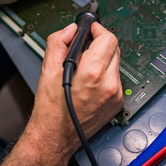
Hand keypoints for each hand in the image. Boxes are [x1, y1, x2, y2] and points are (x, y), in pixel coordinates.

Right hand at [0, 23, 122, 165]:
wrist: (56, 136)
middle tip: (85, 47)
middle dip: (100, 43)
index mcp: (93, 73)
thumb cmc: (51, 108)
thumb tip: (71, 30)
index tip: (91, 29)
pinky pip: (116, 78)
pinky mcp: (118, 102)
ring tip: (85, 68)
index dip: (98, 29)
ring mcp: (116, 94)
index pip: (108, 38)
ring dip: (103, 59)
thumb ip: (58, 41)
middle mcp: (109, 84)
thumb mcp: (47, 69)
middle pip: (115, 48)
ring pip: (116, 63)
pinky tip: (91, 81)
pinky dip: (105, 74)